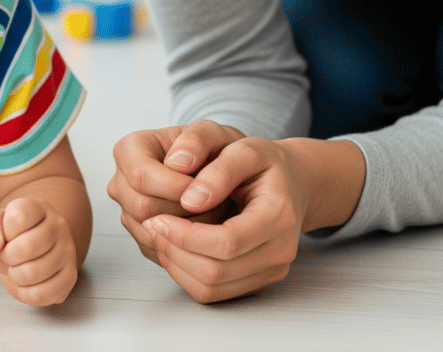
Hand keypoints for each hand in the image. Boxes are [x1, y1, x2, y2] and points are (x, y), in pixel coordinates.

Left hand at [0, 198, 78, 305]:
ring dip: (16, 276)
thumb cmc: (13, 237)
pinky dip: (26, 293)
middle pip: (26, 248)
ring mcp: (67, 251)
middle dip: (8, 257)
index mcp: (39, 207)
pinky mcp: (70, 277)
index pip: (18, 217)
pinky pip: (41, 295)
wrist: (31, 252)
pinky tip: (28, 282)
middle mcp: (58, 226)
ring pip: (33, 273)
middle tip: (9, 255)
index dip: (4, 231)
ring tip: (19, 267)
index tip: (7, 234)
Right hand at [107, 121, 244, 262]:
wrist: (218, 172)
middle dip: (183, 209)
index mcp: (128, 150)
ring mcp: (127, 211)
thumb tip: (177, 164)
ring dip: (187, 228)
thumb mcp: (211, 134)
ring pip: (150, 232)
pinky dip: (185, 244)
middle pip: (142, 207)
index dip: (175, 186)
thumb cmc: (212, 151)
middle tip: (213, 201)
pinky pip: (158, 250)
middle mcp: (121, 182)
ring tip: (211, 212)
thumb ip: (197, 139)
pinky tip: (203, 226)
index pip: (141, 176)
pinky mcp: (141, 236)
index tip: (203, 187)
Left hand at [142, 136, 308, 303]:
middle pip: (217, 271)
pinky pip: (215, 293)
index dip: (186, 234)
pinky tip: (173, 247)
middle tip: (151, 225)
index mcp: (278, 215)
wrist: (291, 183)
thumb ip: (220, 169)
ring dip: (177, 264)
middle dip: (176, 250)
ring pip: (212, 288)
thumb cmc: (264, 163)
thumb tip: (190, 198)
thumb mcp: (245, 148)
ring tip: (159, 235)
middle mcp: (280, 250)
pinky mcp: (257, 282)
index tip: (157, 216)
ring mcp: (270, 271)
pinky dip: (186, 274)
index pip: (227, 241)